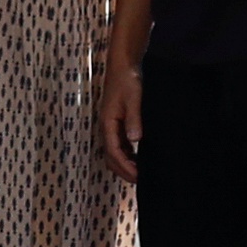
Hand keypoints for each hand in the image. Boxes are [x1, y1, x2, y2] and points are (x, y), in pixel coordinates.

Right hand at [97, 55, 144, 180]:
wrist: (122, 65)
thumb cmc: (127, 80)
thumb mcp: (133, 98)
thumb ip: (134, 119)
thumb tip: (135, 140)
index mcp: (108, 123)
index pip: (113, 152)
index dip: (125, 166)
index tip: (138, 177)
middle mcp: (106, 127)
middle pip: (110, 156)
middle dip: (122, 170)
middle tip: (140, 180)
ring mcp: (110, 125)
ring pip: (113, 151)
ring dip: (124, 164)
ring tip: (140, 172)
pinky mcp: (115, 121)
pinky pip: (118, 143)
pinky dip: (126, 154)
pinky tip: (137, 157)